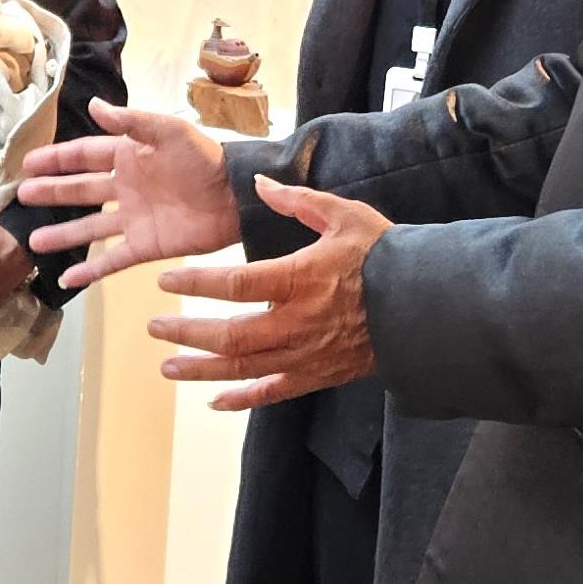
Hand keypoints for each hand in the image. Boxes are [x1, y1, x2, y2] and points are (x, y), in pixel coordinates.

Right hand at [16, 99, 239, 290]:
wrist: (237, 196)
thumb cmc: (205, 158)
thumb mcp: (168, 131)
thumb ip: (131, 123)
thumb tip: (94, 105)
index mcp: (129, 156)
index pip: (84, 156)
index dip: (57, 159)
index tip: (28, 163)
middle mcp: (126, 188)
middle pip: (80, 191)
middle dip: (51, 193)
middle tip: (21, 197)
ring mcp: (133, 219)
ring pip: (89, 228)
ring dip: (62, 234)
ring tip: (34, 241)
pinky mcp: (146, 246)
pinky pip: (112, 259)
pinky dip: (90, 271)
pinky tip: (66, 279)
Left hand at [148, 180, 389, 411]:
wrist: (427, 305)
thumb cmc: (385, 256)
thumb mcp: (345, 216)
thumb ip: (298, 201)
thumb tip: (258, 183)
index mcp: (300, 279)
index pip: (235, 285)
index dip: (196, 283)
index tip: (166, 280)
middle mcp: (297, 323)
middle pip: (229, 335)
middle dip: (186, 332)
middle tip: (155, 327)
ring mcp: (306, 355)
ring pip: (243, 368)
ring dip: (201, 369)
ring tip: (167, 366)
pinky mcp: (318, 375)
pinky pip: (273, 392)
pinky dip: (242, 399)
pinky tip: (214, 400)